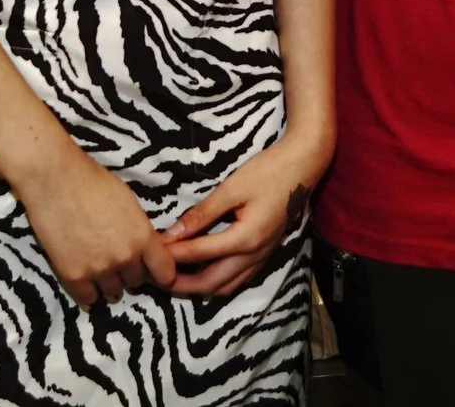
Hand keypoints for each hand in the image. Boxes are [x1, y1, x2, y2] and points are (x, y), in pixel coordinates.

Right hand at [17, 151, 177, 306]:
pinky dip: (88, 291)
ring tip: (97, 263)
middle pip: (136, 281)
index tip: (152, 269)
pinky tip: (84, 276)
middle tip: (115, 257)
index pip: (165, 273)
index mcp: (142, 237)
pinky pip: (88, 299)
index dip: (160, 272)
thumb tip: (146, 250)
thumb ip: (140, 231)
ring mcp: (99, 269)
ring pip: (113, 291)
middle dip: (129, 271)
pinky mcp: (73, 276)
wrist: (54, 179)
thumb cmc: (93, 183)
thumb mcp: (129, 204)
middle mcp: (125, 257)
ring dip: (108, 281)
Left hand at [160, 136, 330, 299]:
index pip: (199, 254)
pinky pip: (238, 279)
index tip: (151, 253)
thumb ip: (202, 214)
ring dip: (199, 288)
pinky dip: (217, 282)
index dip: (172, 255)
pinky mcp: (265, 253)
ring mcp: (262, 257)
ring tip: (175, 281)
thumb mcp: (231, 188)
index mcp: (245, 239)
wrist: (303, 166)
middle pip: (211, 283)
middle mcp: (254, 255)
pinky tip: (203, 273)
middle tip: (157, 278)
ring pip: (226, 287)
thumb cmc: (268, 172)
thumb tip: (173, 233)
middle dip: (181, 285)